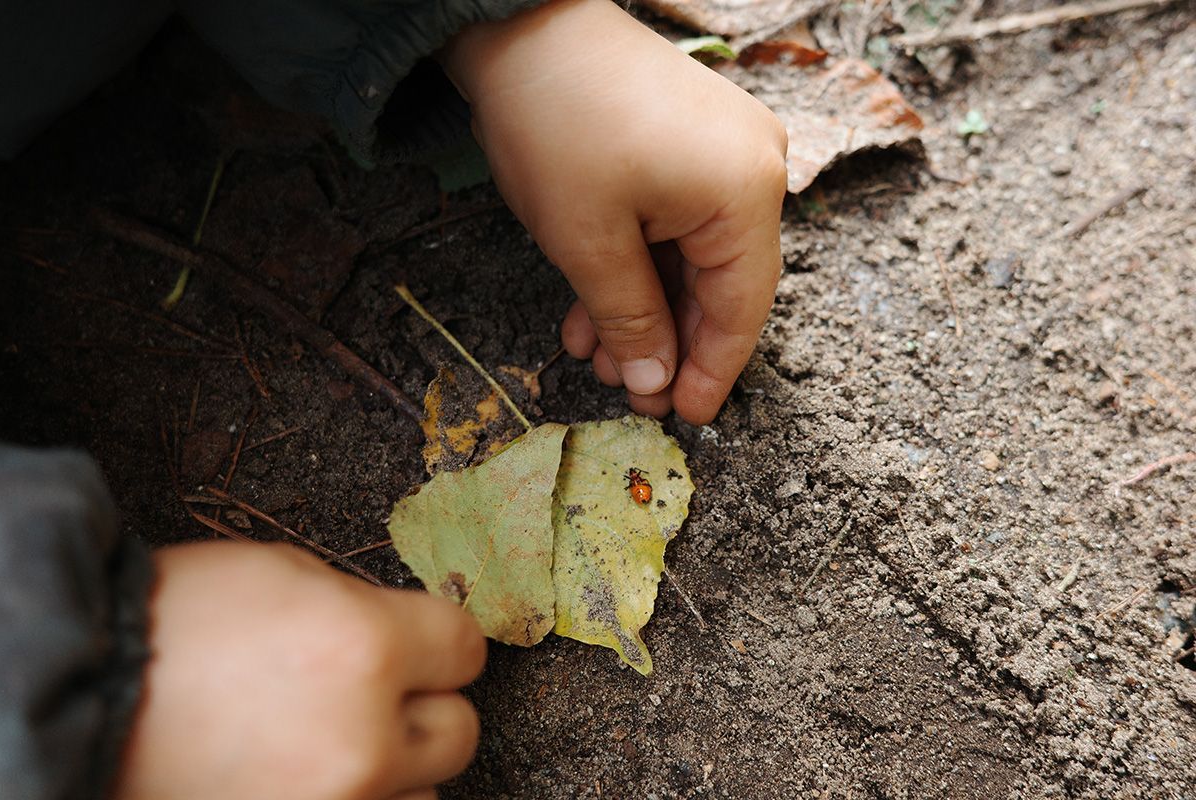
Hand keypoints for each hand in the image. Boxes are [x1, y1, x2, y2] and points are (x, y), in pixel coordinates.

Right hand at [114, 542, 485, 799]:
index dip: (442, 640)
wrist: (85, 694)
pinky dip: (358, 796)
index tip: (426, 643)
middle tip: (376, 692)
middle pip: (458, 730)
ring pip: (425, 795)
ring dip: (396, 766)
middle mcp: (364, 739)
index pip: (466, 649)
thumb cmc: (178, 623)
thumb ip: (368, 612)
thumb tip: (411, 638)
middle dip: (424, 705)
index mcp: (366, 649)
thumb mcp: (287, 576)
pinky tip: (315, 773)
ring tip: (337, 741)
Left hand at [443, 0, 787, 424]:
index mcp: (744, 193)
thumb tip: (656, 382)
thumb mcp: (587, 243)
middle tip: (626, 393)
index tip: (685, 419)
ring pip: (693, 260)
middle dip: (668, 343)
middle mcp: (753, 170)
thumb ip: (630, 320)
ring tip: (595, 356)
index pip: (742, 309)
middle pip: (722, 286)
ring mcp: (726, 151)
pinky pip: (678, 223)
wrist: (523, 24)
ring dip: (643, 310)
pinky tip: (593, 309)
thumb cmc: (555, 124)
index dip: (712, 372)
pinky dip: (638, 267)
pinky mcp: (693, 142)